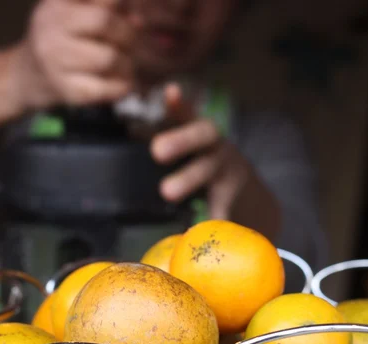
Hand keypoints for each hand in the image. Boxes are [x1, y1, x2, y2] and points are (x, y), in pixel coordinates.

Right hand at [12, 0, 136, 111]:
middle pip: (103, 22)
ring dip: (127, 63)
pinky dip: (122, 87)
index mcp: (57, 3)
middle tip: (130, 45)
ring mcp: (56, 62)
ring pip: (108, 58)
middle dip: (127, 33)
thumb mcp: (72, 12)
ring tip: (126, 66)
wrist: (26, 76)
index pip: (101, 0)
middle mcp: (51, 27)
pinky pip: (105, 89)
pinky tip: (123, 83)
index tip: (133, 17)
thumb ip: (103, 9)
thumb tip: (138, 21)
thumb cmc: (59, 40)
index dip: (123, 6)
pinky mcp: (67, 91)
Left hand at [151, 84, 250, 218]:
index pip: (189, 113)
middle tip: (157, 151)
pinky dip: (213, 215)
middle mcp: (215, 146)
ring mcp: (227, 172)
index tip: (170, 92)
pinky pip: (222, 207)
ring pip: (208, 170)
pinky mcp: (231, 200)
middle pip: (202, 135)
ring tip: (166, 192)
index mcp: (199, 132)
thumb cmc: (203, 166)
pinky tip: (202, 222)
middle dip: (180, 140)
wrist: (242, 194)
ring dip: (187, 179)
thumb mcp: (189, 148)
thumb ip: (165, 138)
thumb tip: (129, 129)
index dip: (179, 104)